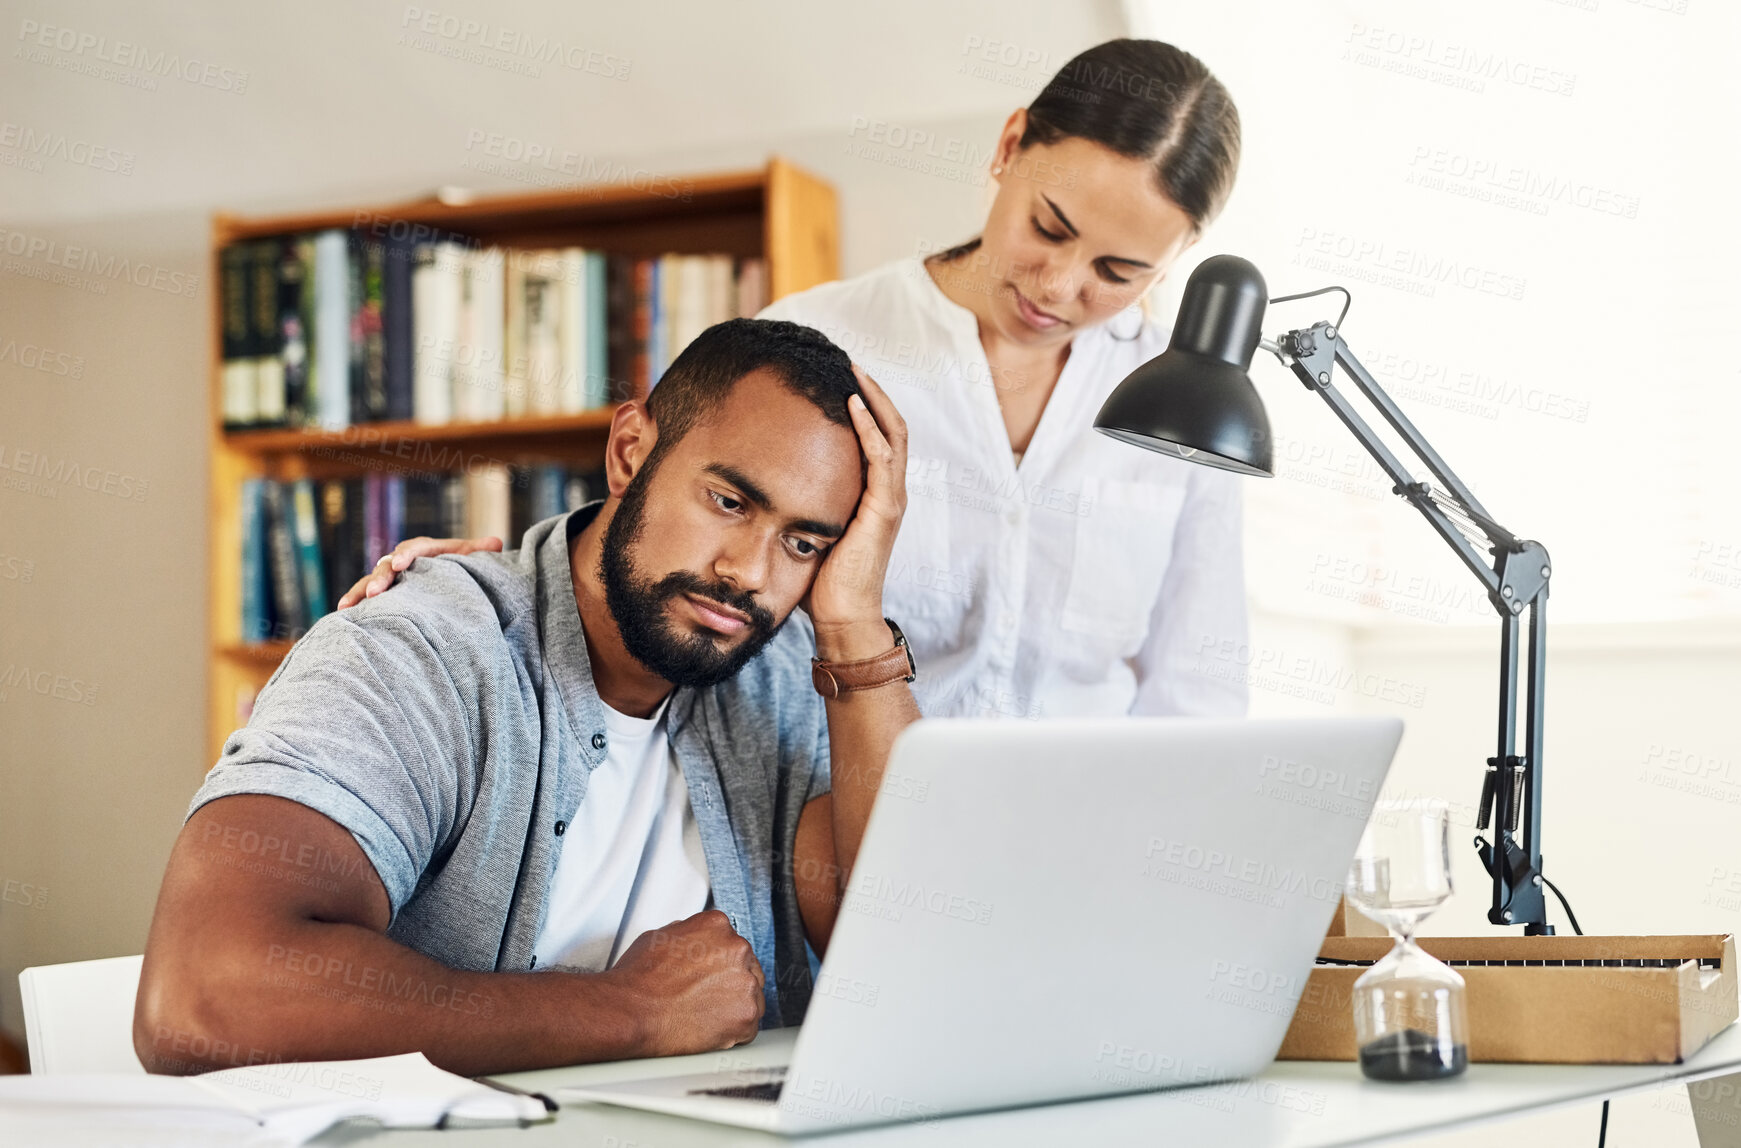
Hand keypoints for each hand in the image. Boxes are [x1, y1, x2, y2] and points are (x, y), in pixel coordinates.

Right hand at [334, 536, 502, 608]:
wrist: (452, 574)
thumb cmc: (462, 566)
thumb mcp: (471, 557)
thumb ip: (479, 552)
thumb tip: (496, 543)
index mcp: (426, 549)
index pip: (414, 548)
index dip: (406, 554)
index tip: (400, 564)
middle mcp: (404, 560)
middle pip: (388, 565)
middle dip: (380, 577)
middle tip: (375, 591)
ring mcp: (392, 576)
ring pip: (373, 581)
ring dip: (361, 592)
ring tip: (348, 605)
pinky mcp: (386, 591)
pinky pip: (368, 595)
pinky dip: (356, 601)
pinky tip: (344, 613)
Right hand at [607, 910, 764, 1054]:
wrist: (630, 1012)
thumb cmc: (638, 980)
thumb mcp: (660, 937)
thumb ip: (688, 935)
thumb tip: (694, 941)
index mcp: (717, 926)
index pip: (733, 944)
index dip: (721, 965)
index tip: (712, 977)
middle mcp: (736, 949)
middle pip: (748, 969)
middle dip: (731, 986)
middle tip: (707, 1000)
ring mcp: (745, 982)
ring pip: (752, 998)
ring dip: (734, 1009)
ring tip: (704, 1017)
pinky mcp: (746, 1014)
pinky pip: (750, 1027)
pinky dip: (734, 1033)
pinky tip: (709, 1031)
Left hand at [806, 365, 908, 661]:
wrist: (842, 617)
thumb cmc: (824, 581)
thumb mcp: (811, 527)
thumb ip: (805, 501)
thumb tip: (768, 480)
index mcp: (874, 495)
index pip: (879, 437)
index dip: (866, 405)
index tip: (839, 379)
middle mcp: (889, 492)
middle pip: (892, 426)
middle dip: (872, 391)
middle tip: (849, 361)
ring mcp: (890, 500)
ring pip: (893, 434)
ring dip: (874, 400)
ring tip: (854, 371)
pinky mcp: (883, 511)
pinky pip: (882, 459)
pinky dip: (870, 429)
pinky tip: (853, 406)